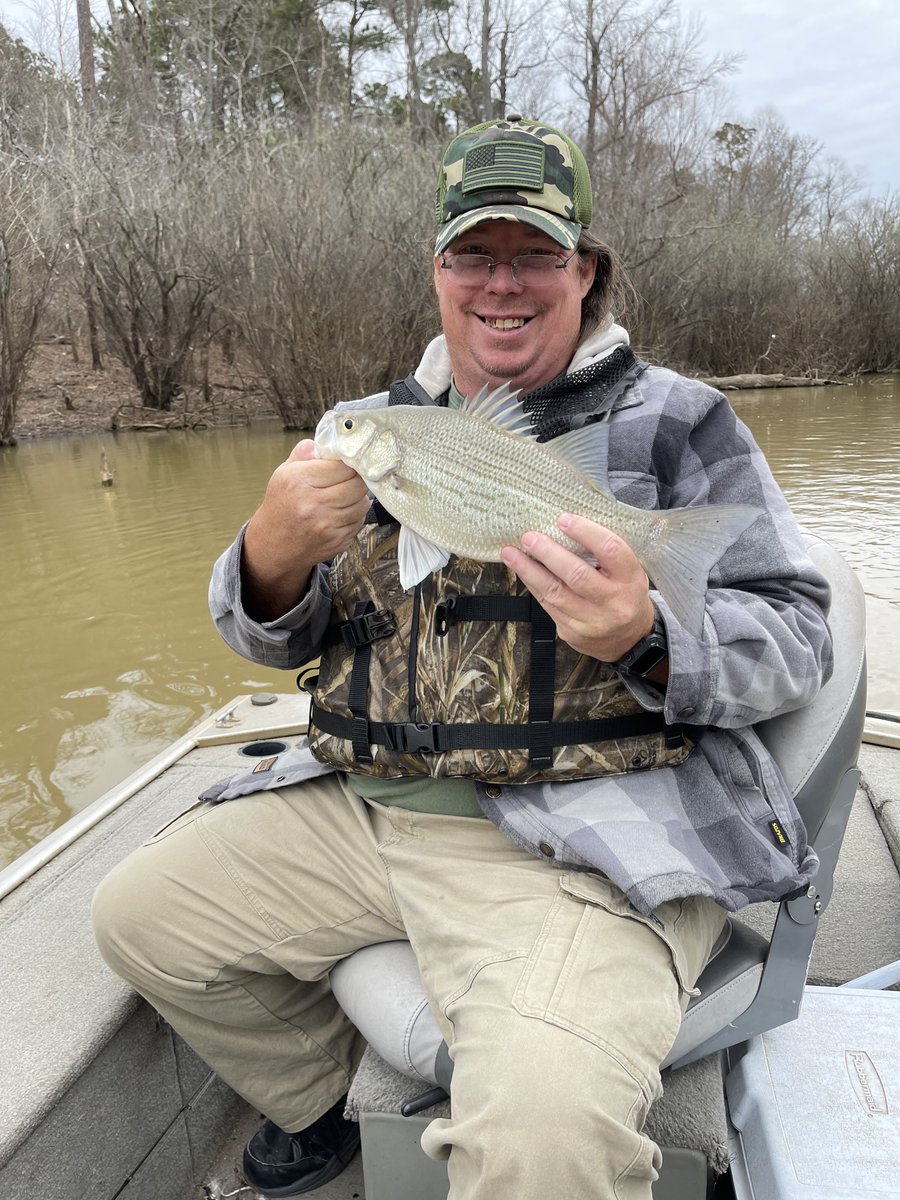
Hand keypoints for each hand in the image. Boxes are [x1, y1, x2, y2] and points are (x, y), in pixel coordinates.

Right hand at [241, 440, 370, 618]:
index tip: (348, 463)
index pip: (343, 465)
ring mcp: (327, 525)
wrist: (274, 544)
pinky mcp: (337, 541)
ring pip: (362, 504)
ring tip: (345, 495)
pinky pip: (359, 521)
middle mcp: (313, 504)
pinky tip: (341, 512)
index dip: (349, 463)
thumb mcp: (284, 473)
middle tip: (351, 478)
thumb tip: (324, 443)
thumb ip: (303, 454)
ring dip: (358, 497)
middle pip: (357, 485)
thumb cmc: (281, 504)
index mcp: (300, 481)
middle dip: (357, 479)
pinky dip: (355, 515)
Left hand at [500, 513, 655, 661]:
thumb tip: (566, 525)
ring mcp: (592, 621)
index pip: (610, 550)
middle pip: (577, 575)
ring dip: (529, 570)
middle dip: (549, 553)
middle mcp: (613, 602)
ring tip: (511, 553)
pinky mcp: (573, 632)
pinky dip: (532, 585)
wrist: (628, 638)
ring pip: (555, 593)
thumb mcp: (627, 571)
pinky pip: (547, 605)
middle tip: (529, 537)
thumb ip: (604, 552)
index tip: (563, 519)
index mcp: (631, 579)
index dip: (586, 532)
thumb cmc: (624, 593)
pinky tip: (521, 571)